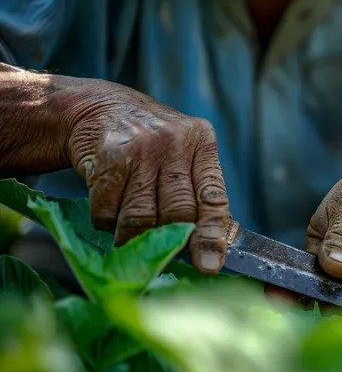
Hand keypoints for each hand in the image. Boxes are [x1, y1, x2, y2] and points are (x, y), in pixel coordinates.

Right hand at [56, 76, 229, 272]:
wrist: (99, 107)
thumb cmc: (151, 143)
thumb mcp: (183, 154)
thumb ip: (199, 192)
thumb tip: (213, 246)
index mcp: (202, 143)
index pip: (213, 196)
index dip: (211, 234)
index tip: (209, 265)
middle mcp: (175, 142)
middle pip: (177, 212)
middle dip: (169, 239)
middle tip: (160, 250)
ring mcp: (141, 148)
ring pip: (141, 218)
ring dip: (133, 236)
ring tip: (130, 231)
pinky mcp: (108, 157)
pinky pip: (109, 211)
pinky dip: (108, 221)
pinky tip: (110, 207)